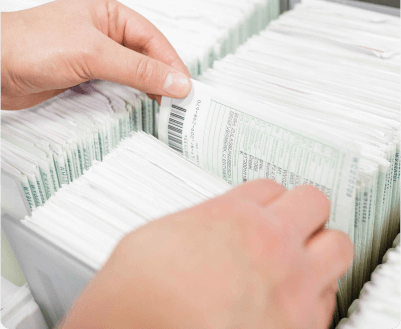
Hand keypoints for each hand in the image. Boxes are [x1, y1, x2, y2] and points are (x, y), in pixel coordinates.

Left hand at [1, 0, 190, 109]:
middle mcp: (105, 34)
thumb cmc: (30, 44)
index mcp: (110, 15)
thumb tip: (174, 80)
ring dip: (149, 88)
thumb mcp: (94, 53)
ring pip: (133, 73)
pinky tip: (140, 104)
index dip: (171, 63)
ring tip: (165, 105)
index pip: (152, 40)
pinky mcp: (86, 76)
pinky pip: (118, 85)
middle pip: (146, 57)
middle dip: (163, 77)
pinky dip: (131, 96)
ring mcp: (95, 56)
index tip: (185, 86)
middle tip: (179, 99)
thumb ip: (137, 69)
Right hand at [60, 180, 352, 328]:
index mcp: (232, 217)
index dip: (267, 197)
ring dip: (321, 249)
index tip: (266, 206)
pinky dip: (316, 293)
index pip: (269, 188)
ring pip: (337, 247)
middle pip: (313, 202)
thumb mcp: (155, 237)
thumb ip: (195, 224)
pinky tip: (294, 298)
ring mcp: (291, 286)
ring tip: (302, 258)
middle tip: (293, 223)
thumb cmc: (136, 299)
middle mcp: (268, 245)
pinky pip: (329, 299)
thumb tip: (205, 228)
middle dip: (304, 211)